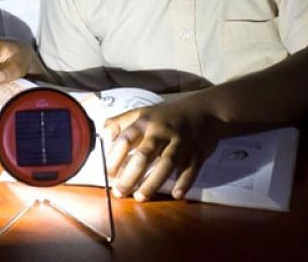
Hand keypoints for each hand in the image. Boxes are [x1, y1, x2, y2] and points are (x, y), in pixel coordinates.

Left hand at [103, 94, 221, 201]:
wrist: (203, 110)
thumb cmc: (166, 115)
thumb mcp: (142, 112)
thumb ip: (120, 122)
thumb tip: (103, 135)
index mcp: (145, 122)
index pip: (125, 140)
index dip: (114, 158)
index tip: (108, 174)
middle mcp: (161, 132)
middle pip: (144, 155)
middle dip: (130, 175)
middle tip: (120, 192)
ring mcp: (180, 142)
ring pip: (166, 163)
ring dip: (152, 182)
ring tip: (140, 197)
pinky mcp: (197, 152)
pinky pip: (190, 169)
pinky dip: (184, 181)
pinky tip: (177, 194)